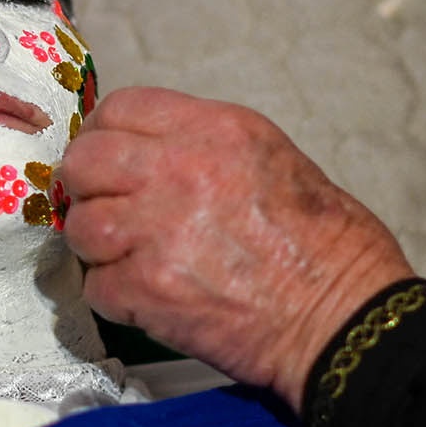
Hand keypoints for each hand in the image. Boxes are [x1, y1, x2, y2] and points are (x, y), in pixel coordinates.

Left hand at [60, 87, 413, 409]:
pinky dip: (115, 295)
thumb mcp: (271, 157)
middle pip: (84, 162)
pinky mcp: (149, 288)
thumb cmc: (325, 245)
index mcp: (214, 130)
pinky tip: (147, 296)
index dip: (105, 137)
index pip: (120, 109)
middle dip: (87, 188)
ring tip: (130, 259)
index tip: (109, 162)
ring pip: (82, 226)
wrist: (343, 317)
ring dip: (98, 246)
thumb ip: (201, 146)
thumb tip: (144, 154)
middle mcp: (178, 171)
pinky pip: (97, 286)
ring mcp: (158, 230)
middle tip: (107, 210)